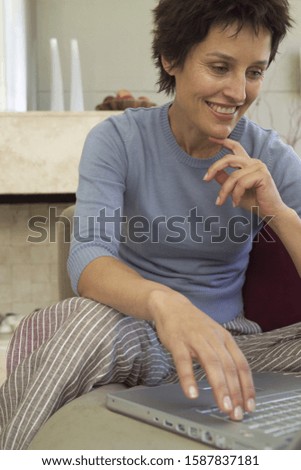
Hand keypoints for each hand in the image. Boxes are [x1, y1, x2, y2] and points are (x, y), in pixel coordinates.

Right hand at [150, 290, 255, 420]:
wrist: (171, 305)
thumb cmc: (194, 324)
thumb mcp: (214, 336)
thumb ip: (224, 356)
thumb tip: (235, 384)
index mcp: (225, 339)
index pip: (241, 364)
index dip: (247, 386)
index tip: (249, 406)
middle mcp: (213, 338)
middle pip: (229, 366)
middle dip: (235, 392)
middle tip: (237, 413)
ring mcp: (196, 339)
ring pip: (212, 364)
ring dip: (220, 387)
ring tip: (223, 406)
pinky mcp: (178, 342)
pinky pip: (184, 361)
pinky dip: (188, 378)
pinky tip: (191, 393)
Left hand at [204, 138, 285, 217]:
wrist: (270, 212)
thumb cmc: (253, 201)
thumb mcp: (234, 190)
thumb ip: (225, 180)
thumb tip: (213, 173)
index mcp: (248, 163)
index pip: (236, 147)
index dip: (223, 141)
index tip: (210, 138)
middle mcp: (254, 162)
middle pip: (229, 159)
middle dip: (214, 168)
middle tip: (205, 179)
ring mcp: (259, 167)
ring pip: (233, 176)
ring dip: (224, 191)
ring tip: (220, 202)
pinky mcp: (262, 175)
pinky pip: (241, 183)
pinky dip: (235, 195)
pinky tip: (235, 203)